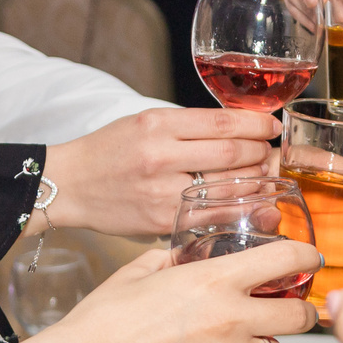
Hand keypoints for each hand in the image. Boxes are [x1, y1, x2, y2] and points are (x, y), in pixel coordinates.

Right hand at [41, 242, 318, 342]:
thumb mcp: (139, 271)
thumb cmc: (103, 322)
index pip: (286, 259)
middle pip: (300, 315)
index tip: (309, 259)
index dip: (306, 257)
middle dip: (300, 311)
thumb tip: (184, 256)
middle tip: (290, 310)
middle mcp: (232, 317)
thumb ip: (173, 259)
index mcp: (215, 279)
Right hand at [43, 108, 280, 235]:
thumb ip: (189, 126)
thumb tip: (240, 129)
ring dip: (255, 183)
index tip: (272, 126)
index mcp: (159, 124)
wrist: (70, 183)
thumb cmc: (110, 150)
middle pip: (231, 154)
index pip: (223, 122)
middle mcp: (161, 156)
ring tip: (264, 178)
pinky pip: (211, 216)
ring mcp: (162, 191)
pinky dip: (238, 211)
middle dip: (259, 154)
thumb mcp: (145, 122)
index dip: (256, 124)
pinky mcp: (160, 220)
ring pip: (226, 187)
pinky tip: (251, 205)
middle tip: (269, 155)